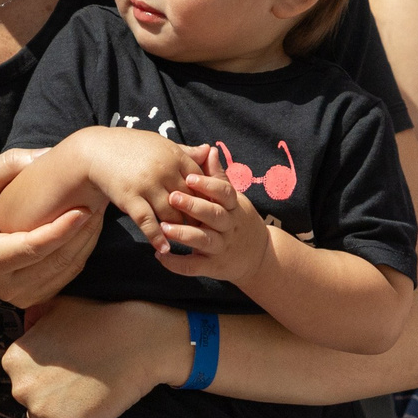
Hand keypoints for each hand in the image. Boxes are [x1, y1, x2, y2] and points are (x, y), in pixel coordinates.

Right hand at [0, 146, 101, 310]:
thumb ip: (4, 167)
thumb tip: (46, 154)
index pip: (31, 247)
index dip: (60, 230)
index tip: (83, 208)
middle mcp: (6, 285)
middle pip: (56, 260)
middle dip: (83, 231)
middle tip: (99, 199)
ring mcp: (22, 296)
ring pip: (68, 269)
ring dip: (88, 239)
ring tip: (98, 209)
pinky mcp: (36, 298)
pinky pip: (69, 275)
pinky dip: (83, 250)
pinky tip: (88, 227)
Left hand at [2, 298, 185, 417]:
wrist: (138, 340)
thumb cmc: (99, 318)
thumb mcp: (56, 306)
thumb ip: (35, 319)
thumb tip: (27, 324)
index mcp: (14, 360)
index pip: (20, 374)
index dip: (43, 372)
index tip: (62, 367)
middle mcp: (21, 387)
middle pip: (29, 399)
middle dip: (48, 393)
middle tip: (77, 380)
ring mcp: (44, 412)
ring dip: (58, 414)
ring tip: (84, 398)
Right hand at [79, 131, 204, 254]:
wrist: (97, 150)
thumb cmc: (133, 147)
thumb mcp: (161, 145)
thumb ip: (186, 152)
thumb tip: (210, 151)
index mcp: (174, 156)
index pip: (200, 181)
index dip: (208, 197)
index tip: (215, 211)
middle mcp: (164, 171)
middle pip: (189, 200)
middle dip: (198, 217)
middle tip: (208, 233)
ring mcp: (146, 185)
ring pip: (171, 214)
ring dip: (180, 230)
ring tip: (188, 243)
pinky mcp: (130, 198)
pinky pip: (147, 221)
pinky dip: (157, 237)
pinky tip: (164, 249)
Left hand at [158, 145, 270, 281]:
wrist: (257, 257)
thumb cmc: (237, 220)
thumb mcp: (233, 199)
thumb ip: (218, 177)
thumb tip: (210, 150)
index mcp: (234, 207)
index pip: (225, 193)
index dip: (208, 185)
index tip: (188, 177)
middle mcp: (229, 227)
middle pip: (214, 215)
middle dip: (194, 206)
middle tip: (172, 197)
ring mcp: (222, 248)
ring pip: (204, 240)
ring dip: (183, 234)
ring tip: (163, 227)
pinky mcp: (213, 267)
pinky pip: (194, 267)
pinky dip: (177, 263)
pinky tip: (160, 256)